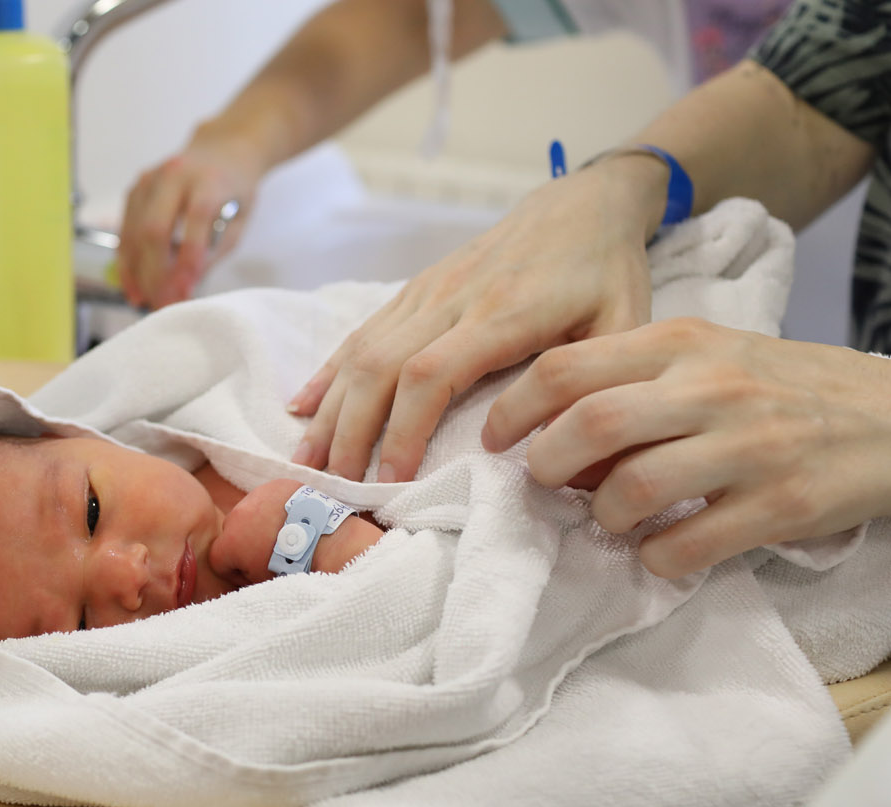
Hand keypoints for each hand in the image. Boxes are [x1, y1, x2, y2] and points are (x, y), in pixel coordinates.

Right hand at [116, 127, 263, 308]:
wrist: (223, 150)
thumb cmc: (236, 189)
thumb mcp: (239, 221)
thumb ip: (214, 252)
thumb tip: (185, 288)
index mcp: (208, 178)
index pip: (195, 219)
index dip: (188, 259)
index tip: (185, 293)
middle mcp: (174, 174)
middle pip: (154, 228)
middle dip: (156, 273)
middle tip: (162, 304)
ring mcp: (150, 179)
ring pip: (134, 231)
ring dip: (136, 272)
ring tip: (143, 301)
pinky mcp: (135, 189)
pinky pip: (125, 229)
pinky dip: (127, 260)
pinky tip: (132, 284)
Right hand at [209, 479, 303, 586]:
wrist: (326, 542)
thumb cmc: (295, 566)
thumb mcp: (262, 581)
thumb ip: (243, 576)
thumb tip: (243, 573)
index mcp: (230, 542)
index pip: (219, 558)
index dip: (235, 570)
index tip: (254, 573)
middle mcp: (237, 514)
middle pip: (232, 531)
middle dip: (245, 542)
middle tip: (268, 552)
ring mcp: (256, 496)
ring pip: (249, 511)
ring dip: (259, 521)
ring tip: (282, 533)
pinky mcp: (276, 485)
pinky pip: (268, 497)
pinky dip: (276, 506)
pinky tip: (290, 518)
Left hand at [209, 479, 386, 584]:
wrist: (332, 548)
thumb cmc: (334, 542)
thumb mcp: (317, 518)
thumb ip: (297, 519)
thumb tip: (292, 534)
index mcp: (280, 490)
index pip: (261, 516)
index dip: (269, 537)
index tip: (287, 550)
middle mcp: (257, 496)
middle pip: (243, 526)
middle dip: (255, 546)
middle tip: (280, 562)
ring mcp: (241, 516)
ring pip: (231, 543)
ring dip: (248, 558)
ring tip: (273, 569)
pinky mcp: (231, 541)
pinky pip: (221, 563)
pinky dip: (236, 573)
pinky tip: (261, 576)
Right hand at [288, 156, 665, 482]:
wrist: (583, 201)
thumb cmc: (606, 271)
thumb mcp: (623, 328)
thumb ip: (589, 387)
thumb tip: (550, 458)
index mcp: (503, 313)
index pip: (430, 374)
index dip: (402, 430)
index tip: (390, 481)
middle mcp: (452, 298)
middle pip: (379, 368)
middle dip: (350, 432)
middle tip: (335, 486)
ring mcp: (427, 291)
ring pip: (361, 351)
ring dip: (329, 410)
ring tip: (306, 462)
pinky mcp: (415, 288)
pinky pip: (362, 332)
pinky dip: (328, 372)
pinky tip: (303, 407)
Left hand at [482, 319, 890, 577]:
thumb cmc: (781, 389)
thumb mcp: (707, 357)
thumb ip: (632, 379)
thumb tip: (549, 428)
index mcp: (681, 344)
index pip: (567, 367)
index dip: (514, 409)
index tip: (496, 440)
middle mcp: (711, 388)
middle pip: (590, 425)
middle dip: (548, 466)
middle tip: (548, 485)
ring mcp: (750, 446)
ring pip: (632, 490)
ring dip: (603, 517)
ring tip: (612, 520)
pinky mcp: (782, 503)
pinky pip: (687, 545)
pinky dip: (657, 558)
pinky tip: (662, 551)